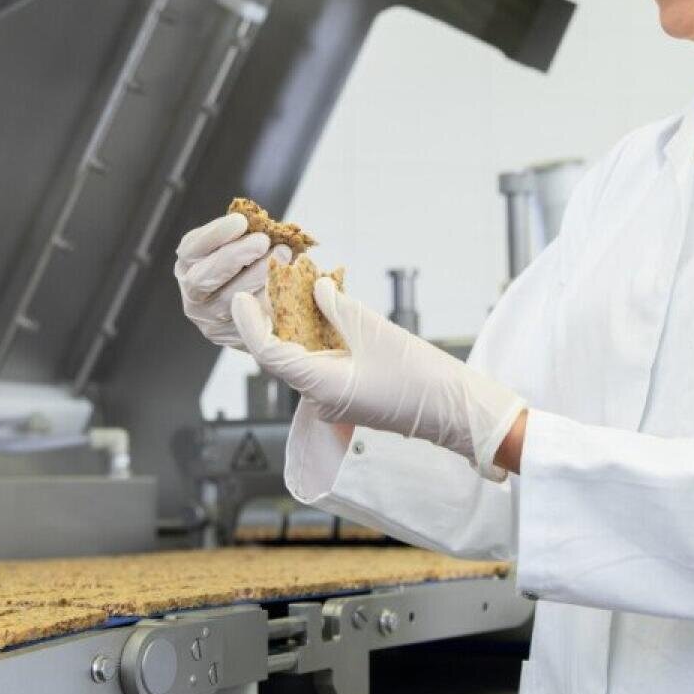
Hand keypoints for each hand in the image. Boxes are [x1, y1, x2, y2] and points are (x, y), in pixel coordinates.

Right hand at [173, 212, 290, 351]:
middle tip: (263, 241)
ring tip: (283, 256)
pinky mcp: (234, 337)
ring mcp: (211, 321)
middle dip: (234, 256)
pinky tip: (288, 283)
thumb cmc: (252, 263)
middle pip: (204, 278)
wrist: (265, 302)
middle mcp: (193, 296)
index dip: (214, 234)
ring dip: (257, 276)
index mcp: (188, 265)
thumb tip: (268, 226)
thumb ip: (248, 234)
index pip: (192, 249)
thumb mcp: (243, 245)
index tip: (240, 221)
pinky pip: (252, 319)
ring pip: (230, 300)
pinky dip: (270, 299)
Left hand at [230, 279, 525, 481]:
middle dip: (273, 319)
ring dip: (296, 325)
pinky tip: (320, 309)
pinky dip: (317, 336)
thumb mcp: (376, 331)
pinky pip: (320, 362)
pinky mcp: (346, 392)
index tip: (241, 298)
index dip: (250, 325)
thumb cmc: (419, 378)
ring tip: (292, 288)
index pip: (270, 355)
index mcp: (321, 387)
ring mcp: (332, 397)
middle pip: (282, 355)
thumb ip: (339, 307)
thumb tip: (313, 287)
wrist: (453, 410)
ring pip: (301, 357)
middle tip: (269, 282)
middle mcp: (320, 397)